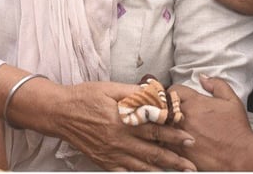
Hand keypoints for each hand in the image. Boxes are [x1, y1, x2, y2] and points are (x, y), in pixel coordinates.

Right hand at [50, 81, 196, 170]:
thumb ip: (134, 93)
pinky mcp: (104, 162)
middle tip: (192, 166)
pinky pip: (124, 173)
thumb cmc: (86, 97)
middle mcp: (119, 140)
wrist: (60, 113)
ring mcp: (111, 154)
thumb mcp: (110, 88)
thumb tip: (156, 94)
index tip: (189, 139)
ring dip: (162, 171)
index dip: (173, 135)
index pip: (154, 129)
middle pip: (152, 152)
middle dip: (174, 160)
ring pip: (142, 166)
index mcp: (123, 120)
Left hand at [169, 76, 252, 170]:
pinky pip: (162, 141)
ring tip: (162, 124)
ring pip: (159, 123)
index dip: (173, 92)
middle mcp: (185, 116)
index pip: (173, 90)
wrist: (240, 156)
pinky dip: (162, 139)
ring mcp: (179, 133)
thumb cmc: (237, 129)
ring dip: (160, 122)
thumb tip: (202, 77)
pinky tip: (165, 139)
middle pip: (163, 105)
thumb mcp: (232, 101)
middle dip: (164, 106)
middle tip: (165, 110)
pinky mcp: (178, 150)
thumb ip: (217, 84)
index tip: (174, 98)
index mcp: (196, 102)